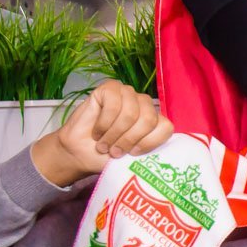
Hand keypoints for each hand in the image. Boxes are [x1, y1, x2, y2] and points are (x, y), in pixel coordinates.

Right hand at [30, 80, 172, 186]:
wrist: (80, 153)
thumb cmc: (108, 155)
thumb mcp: (133, 159)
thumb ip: (149, 151)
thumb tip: (161, 152)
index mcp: (155, 121)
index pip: (165, 127)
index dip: (148, 143)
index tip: (133, 154)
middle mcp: (144, 105)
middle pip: (148, 119)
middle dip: (129, 139)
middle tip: (114, 151)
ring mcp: (128, 94)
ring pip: (130, 113)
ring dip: (113, 133)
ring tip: (103, 144)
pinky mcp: (110, 88)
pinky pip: (113, 105)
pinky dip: (103, 123)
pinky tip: (97, 131)